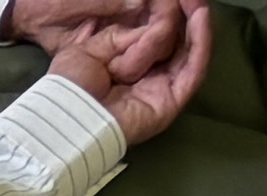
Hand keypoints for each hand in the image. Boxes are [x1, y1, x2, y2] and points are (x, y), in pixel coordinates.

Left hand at [7, 0, 207, 140]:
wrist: (65, 114)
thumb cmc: (70, 86)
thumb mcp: (92, 48)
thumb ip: (121, 34)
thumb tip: (147, 22)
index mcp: (130, 68)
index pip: (160, 37)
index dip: (171, 14)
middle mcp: (150, 78)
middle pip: (180, 43)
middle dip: (188, 15)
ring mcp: (162, 91)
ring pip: (191, 52)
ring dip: (198, 23)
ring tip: (198, 0)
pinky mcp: (171, 103)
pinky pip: (194, 69)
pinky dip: (201, 41)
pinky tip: (200, 17)